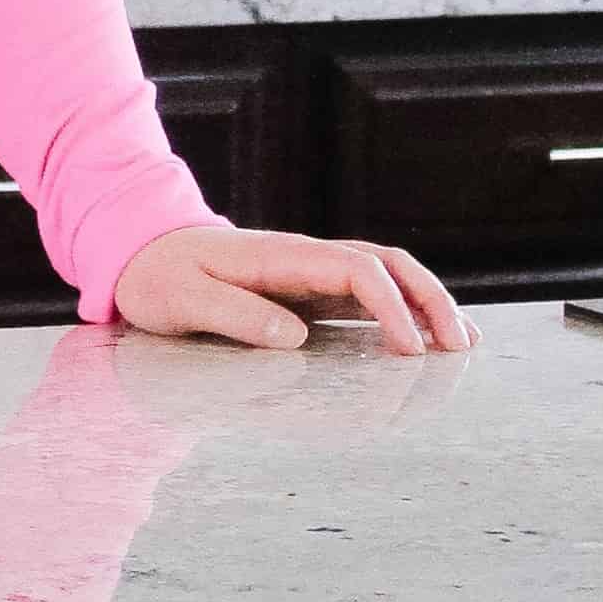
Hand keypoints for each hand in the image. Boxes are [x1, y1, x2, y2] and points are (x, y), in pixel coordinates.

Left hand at [111, 225, 471, 357]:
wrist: (142, 251)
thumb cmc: (160, 278)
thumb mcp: (183, 300)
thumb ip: (235, 316)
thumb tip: (295, 338)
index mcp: (282, 256)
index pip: (355, 270)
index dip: (390, 307)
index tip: (408, 350)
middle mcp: (305, 258)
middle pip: (386, 264)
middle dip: (429, 300)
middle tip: (459, 347)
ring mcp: (310, 271)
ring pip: (385, 275)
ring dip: (425, 302)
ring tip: (460, 344)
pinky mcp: (307, 289)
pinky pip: (366, 293)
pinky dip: (402, 310)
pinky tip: (420, 339)